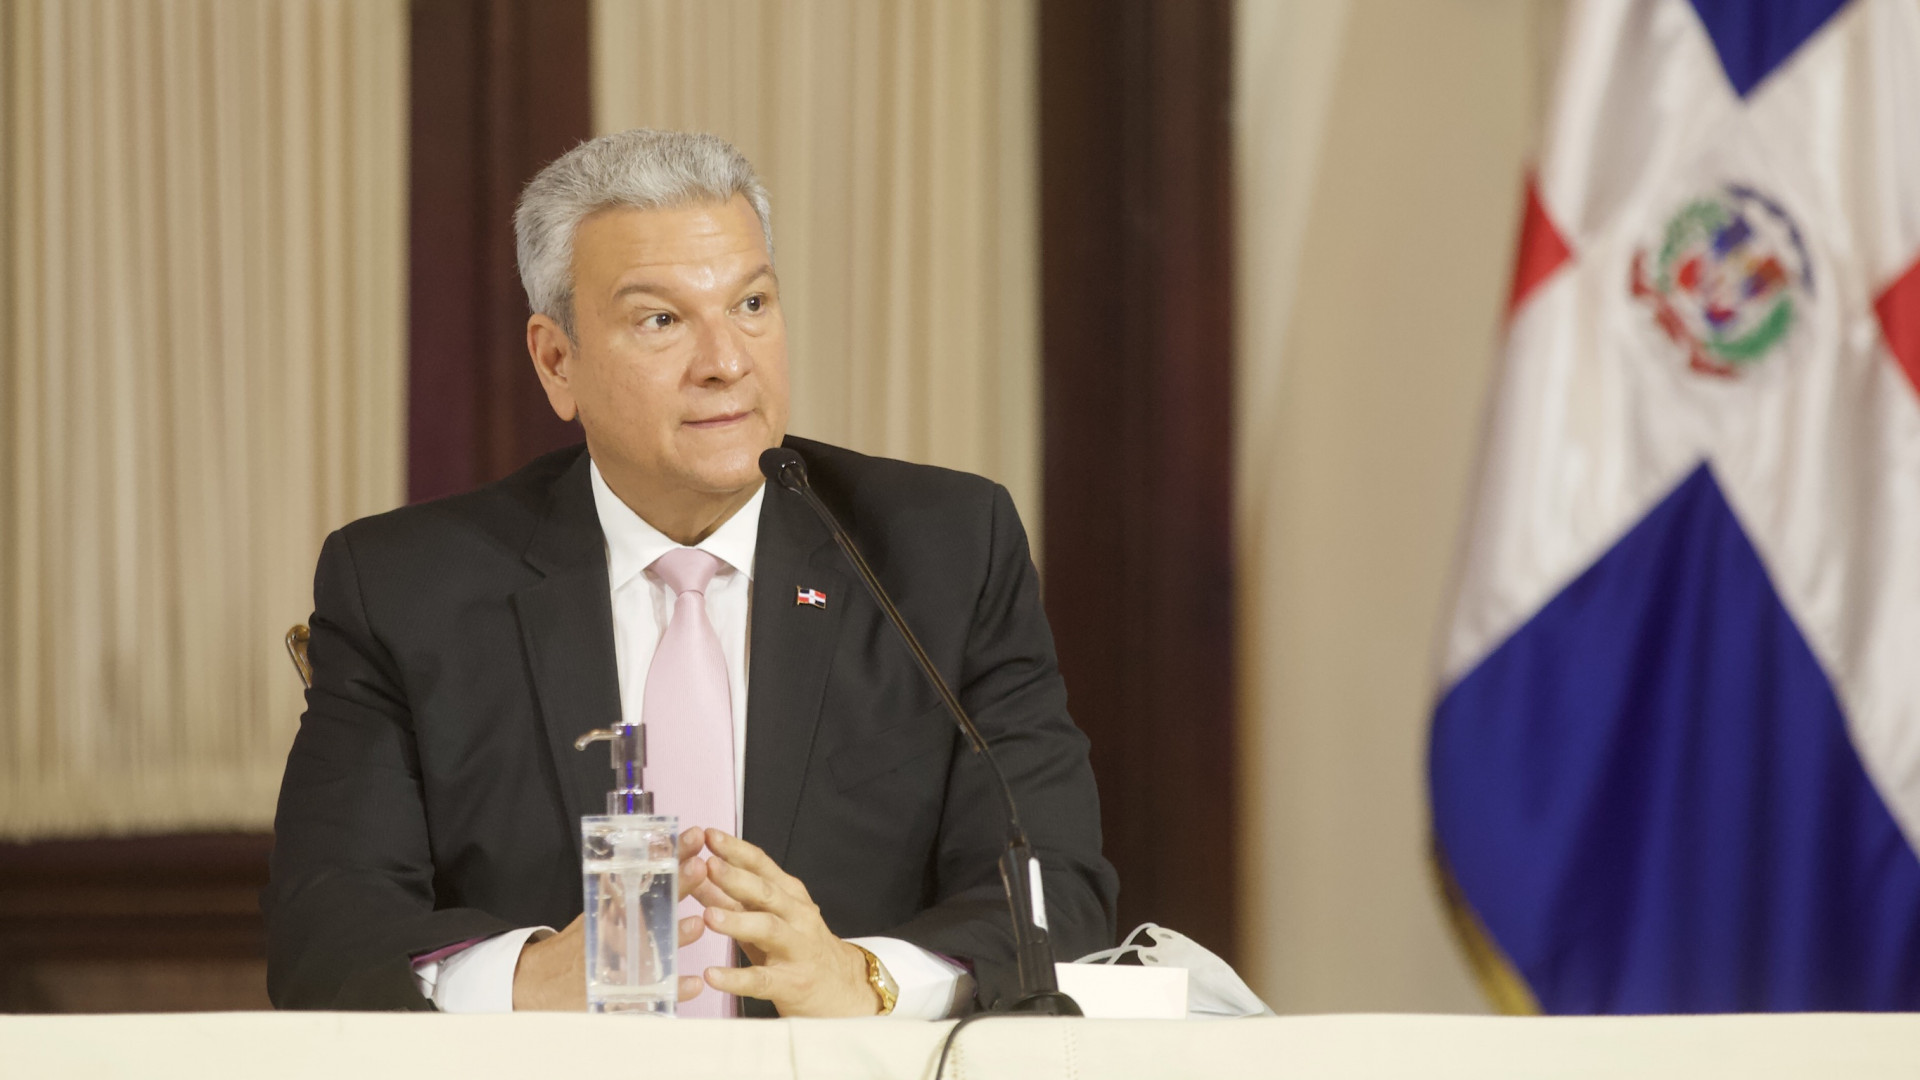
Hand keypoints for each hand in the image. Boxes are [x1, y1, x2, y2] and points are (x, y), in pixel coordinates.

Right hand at [512, 827, 712, 1010]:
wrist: (539, 983)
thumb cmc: (575, 946)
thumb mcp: (596, 913)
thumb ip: (620, 890)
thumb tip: (658, 852)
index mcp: (616, 911)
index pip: (650, 880)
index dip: (674, 858)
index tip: (694, 837)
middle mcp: (618, 935)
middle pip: (653, 908)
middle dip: (678, 887)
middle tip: (699, 868)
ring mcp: (619, 964)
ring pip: (652, 948)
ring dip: (675, 937)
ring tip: (696, 924)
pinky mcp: (618, 994)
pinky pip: (650, 994)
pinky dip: (672, 989)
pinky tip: (692, 983)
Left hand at [693, 828, 882, 1016]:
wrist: (841, 988)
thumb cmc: (796, 947)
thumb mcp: (766, 917)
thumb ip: (731, 898)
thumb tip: (696, 876)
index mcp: (789, 895)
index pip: (762, 865)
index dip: (736, 849)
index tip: (708, 835)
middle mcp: (797, 916)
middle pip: (766, 892)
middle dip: (736, 877)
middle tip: (707, 866)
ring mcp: (797, 948)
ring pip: (768, 929)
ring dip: (738, 921)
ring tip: (708, 916)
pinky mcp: (791, 983)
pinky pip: (762, 979)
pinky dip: (736, 978)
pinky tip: (711, 975)